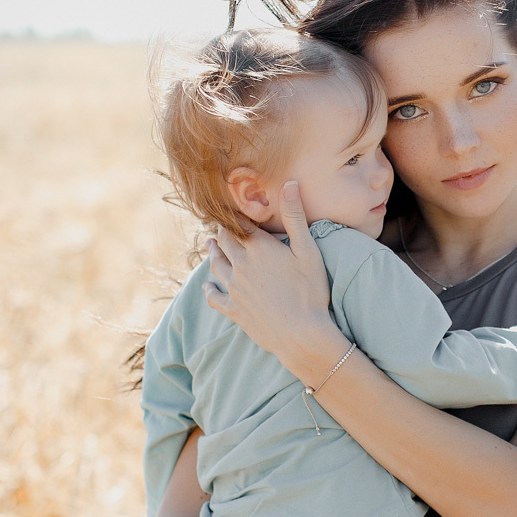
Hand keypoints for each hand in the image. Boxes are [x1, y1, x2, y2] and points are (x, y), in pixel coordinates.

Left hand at [203, 184, 342, 380]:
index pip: (241, 224)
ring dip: (212, 253)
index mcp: (258, 248)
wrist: (301, 334)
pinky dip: (209, 288)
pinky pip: (214, 296)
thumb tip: (290, 182)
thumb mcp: (308, 250)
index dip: (237, 216)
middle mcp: (240, 265)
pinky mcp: (233, 309)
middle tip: (219, 225)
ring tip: (210, 245)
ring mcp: (234, 288)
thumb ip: (295, 216)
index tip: (232, 209)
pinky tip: (206, 286)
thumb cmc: (310, 291)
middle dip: (222, 231)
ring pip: (216, 265)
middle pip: (225, 242)